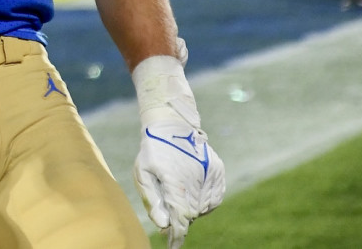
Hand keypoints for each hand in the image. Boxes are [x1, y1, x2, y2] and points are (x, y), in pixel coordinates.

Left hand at [134, 112, 225, 247]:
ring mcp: (210, 177)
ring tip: (178, 195)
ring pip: (203, 208)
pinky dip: (204, 201)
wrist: (171, 125)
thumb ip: (151, 199)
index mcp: (175, 183)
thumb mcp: (142, 172)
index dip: (177, 236)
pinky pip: (214, 198)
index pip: (180, 220)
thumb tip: (163, 225)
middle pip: (191, 215)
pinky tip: (191, 192)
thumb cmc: (152, 150)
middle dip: (180, 220)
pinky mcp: (218, 172)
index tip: (173, 247)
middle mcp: (195, 182)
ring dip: (191, 209)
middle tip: (169, 217)